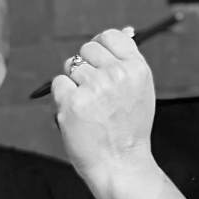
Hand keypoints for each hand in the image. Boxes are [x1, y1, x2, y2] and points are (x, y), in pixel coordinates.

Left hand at [47, 26, 156, 188]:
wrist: (120, 164)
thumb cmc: (127, 129)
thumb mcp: (140, 91)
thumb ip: (126, 63)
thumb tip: (112, 34)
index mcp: (136, 69)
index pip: (110, 36)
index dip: (100, 47)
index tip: (99, 61)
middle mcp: (117, 75)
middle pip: (86, 49)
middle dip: (85, 66)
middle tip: (94, 92)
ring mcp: (94, 87)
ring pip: (70, 66)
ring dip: (74, 83)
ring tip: (89, 107)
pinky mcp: (72, 102)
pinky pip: (58, 84)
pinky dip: (62, 97)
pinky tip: (78, 114)